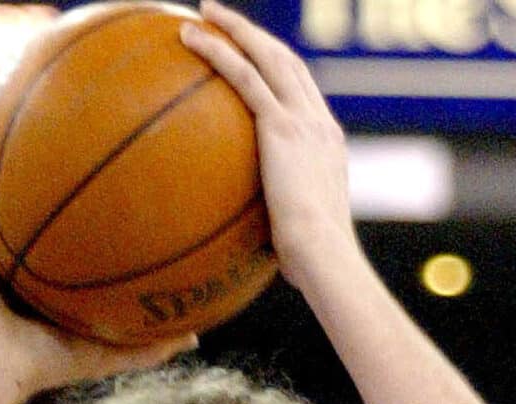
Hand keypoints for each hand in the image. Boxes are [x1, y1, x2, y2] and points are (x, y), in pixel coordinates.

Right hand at [0, 134, 195, 394]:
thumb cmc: (49, 365)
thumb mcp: (112, 351)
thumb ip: (152, 344)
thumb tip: (196, 336)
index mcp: (46, 279)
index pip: (68, 236)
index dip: (87, 208)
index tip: (116, 178)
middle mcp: (15, 258)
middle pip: (35, 203)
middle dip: (49, 169)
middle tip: (74, 131)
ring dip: (4, 149)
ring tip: (19, 106)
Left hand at [179, 1, 360, 291]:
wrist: (325, 257)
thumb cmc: (311, 266)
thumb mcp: (295, 241)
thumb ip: (275, 227)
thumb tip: (250, 249)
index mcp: (328, 147)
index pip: (303, 96)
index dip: (279, 71)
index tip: (254, 59)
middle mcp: (321, 125)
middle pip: (288, 63)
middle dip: (256, 36)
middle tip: (223, 19)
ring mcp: (304, 121)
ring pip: (269, 56)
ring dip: (236, 28)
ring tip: (203, 12)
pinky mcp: (282, 126)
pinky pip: (244, 76)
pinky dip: (218, 50)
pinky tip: (188, 37)